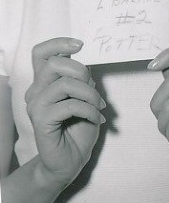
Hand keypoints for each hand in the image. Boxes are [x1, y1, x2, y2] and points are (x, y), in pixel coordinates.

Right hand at [25, 37, 105, 186]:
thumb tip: (87, 63)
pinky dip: (89, 110)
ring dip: (89, 94)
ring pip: (64, 84)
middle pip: (54, 63)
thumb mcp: (86, 96)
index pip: (41, 52)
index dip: (59, 43)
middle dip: (81, 72)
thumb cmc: (79, 125)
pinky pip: (69, 106)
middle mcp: (37, 90)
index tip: (81, 45)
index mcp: (46, 81)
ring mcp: (36, 105)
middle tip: (94, 88)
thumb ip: (82, 78)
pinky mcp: (40, 121)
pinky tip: (97, 118)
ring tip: (99, 106)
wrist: (70, 159)